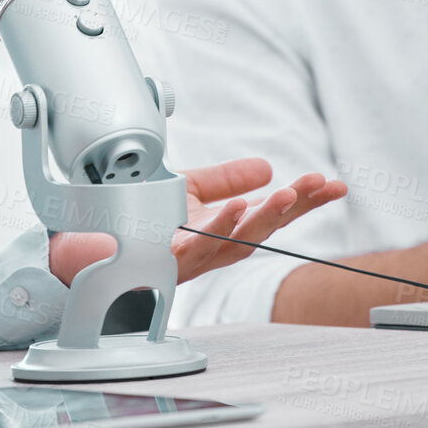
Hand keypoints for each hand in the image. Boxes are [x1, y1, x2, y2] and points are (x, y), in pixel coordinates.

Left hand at [48, 158, 345, 285]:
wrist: (93, 246)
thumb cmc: (142, 222)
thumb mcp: (191, 193)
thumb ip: (226, 180)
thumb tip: (266, 168)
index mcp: (224, 233)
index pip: (271, 217)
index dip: (304, 203)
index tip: (334, 186)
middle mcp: (212, 249)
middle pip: (260, 232)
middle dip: (291, 209)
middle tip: (316, 186)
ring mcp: (189, 258)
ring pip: (233, 243)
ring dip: (260, 219)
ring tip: (281, 196)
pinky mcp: (164, 260)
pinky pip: (195, 245)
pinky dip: (216, 227)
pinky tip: (231, 209)